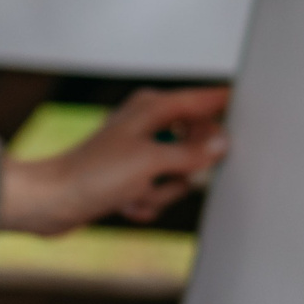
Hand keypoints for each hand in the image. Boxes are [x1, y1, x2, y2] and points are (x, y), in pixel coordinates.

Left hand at [3, 86, 229, 233]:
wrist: (52, 202)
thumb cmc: (93, 174)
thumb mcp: (151, 162)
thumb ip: (192, 154)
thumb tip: (221, 143)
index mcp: (153, 107)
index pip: (203, 100)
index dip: (225, 105)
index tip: (251, 109)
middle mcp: (148, 124)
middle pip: (196, 146)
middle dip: (183, 171)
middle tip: (165, 176)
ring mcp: (140, 151)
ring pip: (179, 175)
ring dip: (160, 192)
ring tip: (135, 193)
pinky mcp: (131, 176)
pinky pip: (159, 192)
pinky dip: (146, 202)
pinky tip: (125, 203)